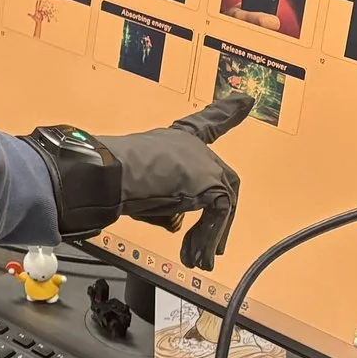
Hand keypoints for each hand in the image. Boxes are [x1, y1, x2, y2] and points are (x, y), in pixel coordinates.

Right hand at [93, 93, 250, 270]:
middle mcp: (194, 146)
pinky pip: (218, 215)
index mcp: (175, 140)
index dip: (226, 112)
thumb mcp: (143, 184)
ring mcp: (205, 162)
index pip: (206, 124)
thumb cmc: (115, 177)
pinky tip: (196, 255)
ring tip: (196, 256)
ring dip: (209, 233)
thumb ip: (165, 200)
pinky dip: (207, 238)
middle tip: (217, 246)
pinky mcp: (210, 182)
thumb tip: (175, 222)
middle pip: (222, 177)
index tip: (246, 100)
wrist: (111, 174)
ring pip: (222, 201)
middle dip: (221, 213)